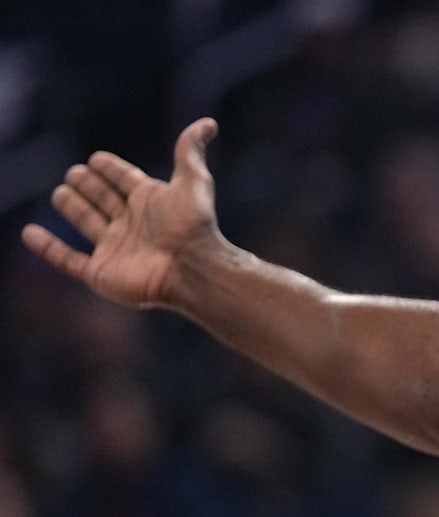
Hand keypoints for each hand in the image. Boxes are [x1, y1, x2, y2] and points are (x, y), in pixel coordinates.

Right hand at [21, 118, 222, 307]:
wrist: (192, 269)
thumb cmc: (193, 226)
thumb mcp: (193, 181)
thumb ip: (190, 151)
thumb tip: (209, 123)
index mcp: (150, 201)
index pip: (124, 179)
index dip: (111, 169)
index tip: (97, 159)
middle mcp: (132, 224)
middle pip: (103, 199)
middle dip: (89, 186)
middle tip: (75, 174)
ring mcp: (114, 248)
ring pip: (87, 223)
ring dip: (73, 208)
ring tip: (61, 193)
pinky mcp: (101, 273)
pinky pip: (68, 260)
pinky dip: (48, 248)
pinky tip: (31, 233)